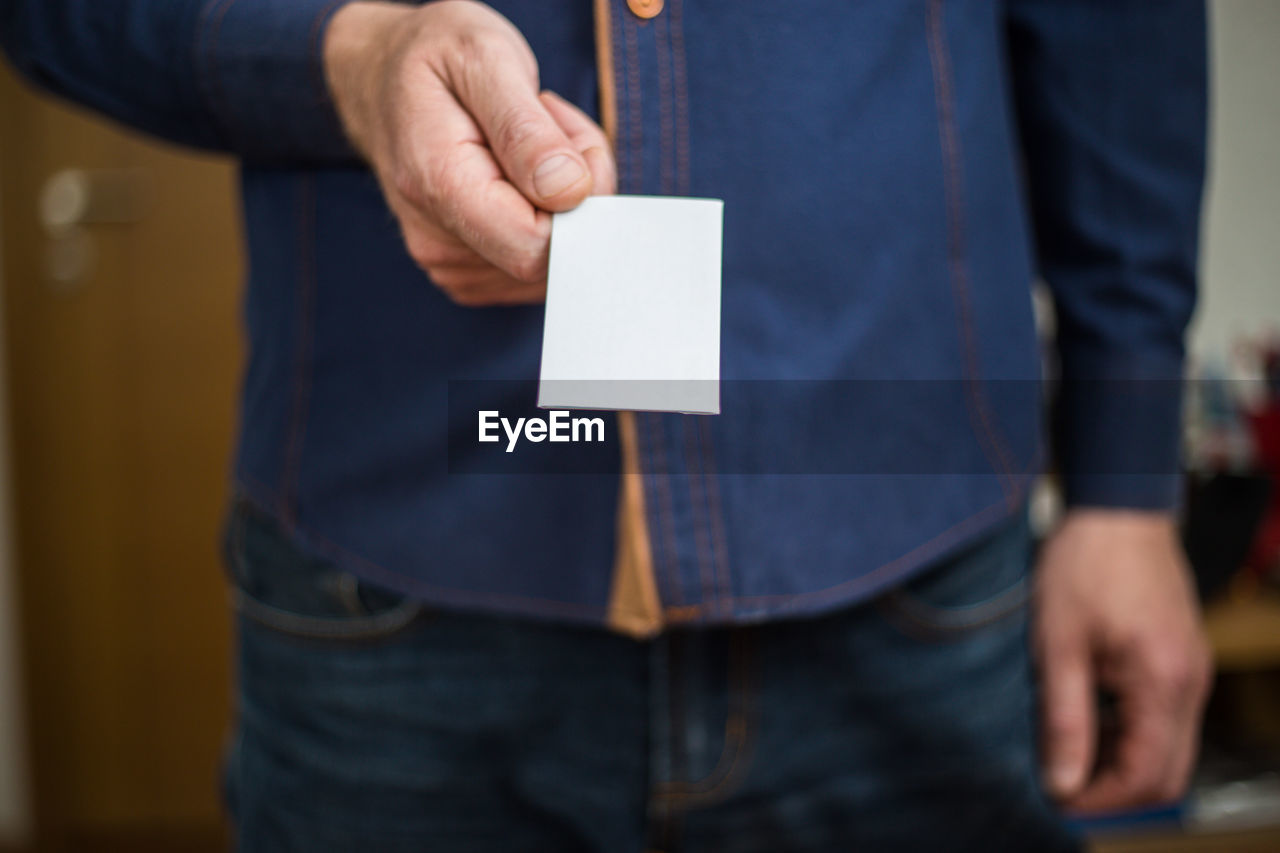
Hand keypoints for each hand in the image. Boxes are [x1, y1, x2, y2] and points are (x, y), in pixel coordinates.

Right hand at [322, 0, 615, 305]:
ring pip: (552, 258)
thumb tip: (569, 192)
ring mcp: (451, 264)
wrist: (379, 78)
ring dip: (564, 200)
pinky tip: (519, 173)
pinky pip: (537, 262)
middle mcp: (439, 241)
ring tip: (526, 140)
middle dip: (576, 193)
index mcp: (440, 187)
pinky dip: (548, 218)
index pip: (536, 244)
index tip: (558, 134)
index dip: (575, 198)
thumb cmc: (434, 58)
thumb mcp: (483, 58)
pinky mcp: (467, 272)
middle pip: (553, 254)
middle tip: (547, 125)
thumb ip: (526, 130)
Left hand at [1034, 509, 1211, 812]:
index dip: (1100, 798)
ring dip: (1122, 761)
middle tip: (1061, 780)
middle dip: (1115, 789)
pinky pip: (1167, 718)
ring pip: (1169, 749)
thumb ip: (1064, 719)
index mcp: (1163, 682)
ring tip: (1067, 745)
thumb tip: (1061, 782)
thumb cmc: (1083, 565)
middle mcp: (1191, 683)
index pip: (1145, 776)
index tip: (1056, 794)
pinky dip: (1131, 732)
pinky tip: (1089, 715)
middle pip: (1167, 774)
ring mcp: (1192, 670)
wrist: (1116, 507)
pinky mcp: (1183, 658)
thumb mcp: (1058, 645)